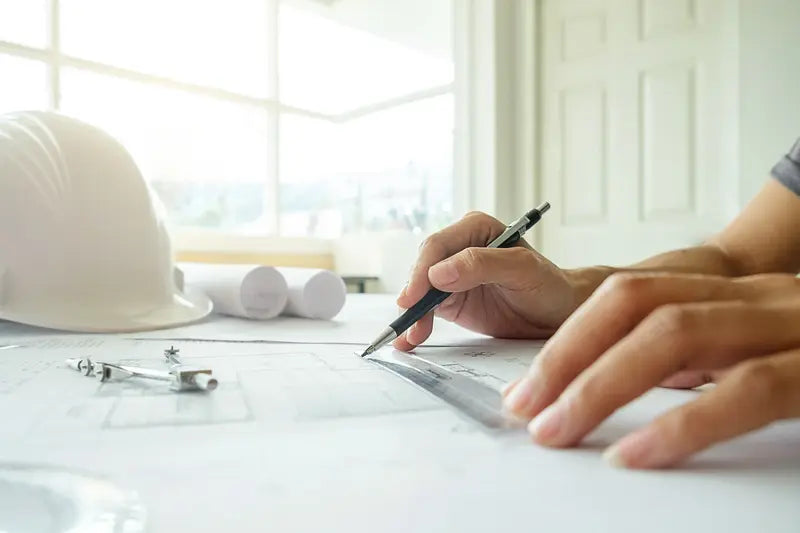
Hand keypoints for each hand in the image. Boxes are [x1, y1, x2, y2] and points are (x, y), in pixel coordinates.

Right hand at [393, 211, 580, 350]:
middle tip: (409, 319)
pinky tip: (410, 339)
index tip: (415, 296)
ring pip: (420, 290)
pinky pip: (427, 309)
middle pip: (423, 267)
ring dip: (413, 313)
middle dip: (414, 294)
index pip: (438, 246)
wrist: (558, 313)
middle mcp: (460, 247)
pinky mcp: (450, 298)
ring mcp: (453, 274)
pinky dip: (417, 323)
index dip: (422, 270)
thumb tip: (439, 272)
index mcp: (476, 229)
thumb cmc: (548, 286)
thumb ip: (482, 264)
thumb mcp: (522, 270)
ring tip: (410, 336)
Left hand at [502, 272, 799, 468]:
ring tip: (557, 429)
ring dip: (601, 384)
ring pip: (674, 334)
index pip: (629, 295)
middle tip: (524, 408)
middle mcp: (753, 300)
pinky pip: (747, 390)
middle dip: (568, 356)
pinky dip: (681, 423)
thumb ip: (699, 358)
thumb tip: (618, 385)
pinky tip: (633, 453)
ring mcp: (789, 327)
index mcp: (732, 295)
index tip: (528, 387)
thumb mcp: (760, 345)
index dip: (569, 339)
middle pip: (636, 305)